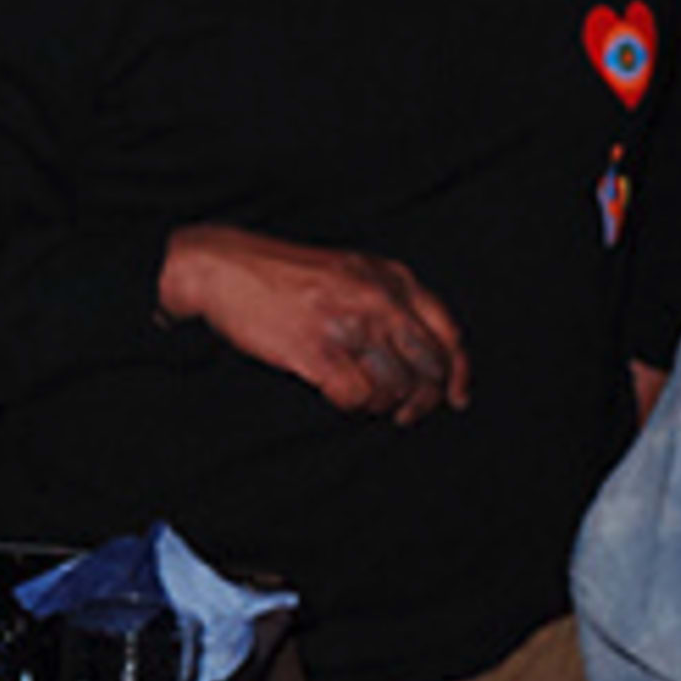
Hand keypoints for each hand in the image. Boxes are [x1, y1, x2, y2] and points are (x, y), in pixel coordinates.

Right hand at [159, 224, 469, 423]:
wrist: (223, 268)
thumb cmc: (283, 274)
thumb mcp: (351, 270)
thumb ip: (390, 299)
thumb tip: (425, 352)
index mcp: (391, 277)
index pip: (447, 333)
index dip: (457, 373)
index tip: (455, 397)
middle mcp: (377, 299)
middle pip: (428, 366)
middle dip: (424, 398)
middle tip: (407, 412)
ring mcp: (349, 325)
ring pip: (395, 386)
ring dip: (382, 404)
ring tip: (363, 399)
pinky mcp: (317, 350)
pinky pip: (357, 396)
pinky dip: (352, 405)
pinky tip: (337, 395)